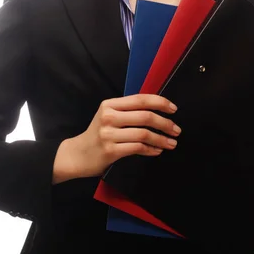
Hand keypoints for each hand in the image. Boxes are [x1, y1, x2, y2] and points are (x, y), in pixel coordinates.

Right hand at [55, 94, 180, 181]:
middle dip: (165, 123)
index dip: (160, 102)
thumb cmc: (97, 135)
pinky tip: (157, 151)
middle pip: (145, 116)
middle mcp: (108, 117)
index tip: (174, 109)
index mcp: (110, 104)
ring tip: (171, 143)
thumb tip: (157, 110)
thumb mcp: (108, 116)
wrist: (77, 155)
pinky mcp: (110, 150)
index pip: (140, 99)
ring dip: (161, 139)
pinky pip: (137, 148)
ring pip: (144, 133)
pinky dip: (151, 149)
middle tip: (176, 130)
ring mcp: (108, 134)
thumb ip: (128, 111)